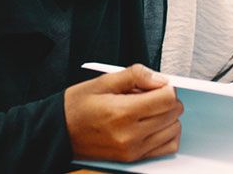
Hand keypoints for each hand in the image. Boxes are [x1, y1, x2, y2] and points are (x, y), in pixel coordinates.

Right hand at [64, 64, 184, 162]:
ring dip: (167, 117)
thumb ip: (135, 75)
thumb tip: (160, 79)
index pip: (167, 100)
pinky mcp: (133, 158)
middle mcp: (130, 135)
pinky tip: (153, 125)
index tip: (157, 85)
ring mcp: (132, 150)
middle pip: (173, 114)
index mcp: (122, 113)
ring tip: (148, 111)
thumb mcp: (102, 81)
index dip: (166, 87)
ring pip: (173, 131)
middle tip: (150, 95)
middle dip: (167, 100)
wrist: (59, 132)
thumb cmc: (77, 107)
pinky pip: (166, 148)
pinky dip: (166, 134)